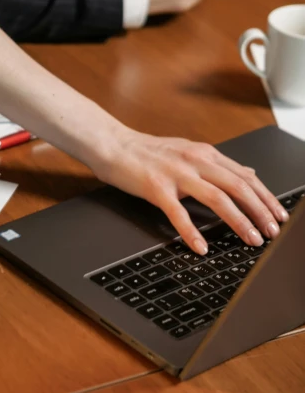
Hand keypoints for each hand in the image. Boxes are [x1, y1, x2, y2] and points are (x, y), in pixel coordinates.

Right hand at [94, 129, 287, 254]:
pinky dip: (192, 232)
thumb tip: (249, 175)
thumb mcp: (190, 152)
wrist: (113, 145)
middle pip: (238, 187)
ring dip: (238, 221)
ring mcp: (176, 174)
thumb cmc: (147, 152)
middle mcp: (196, 161)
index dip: (265, 198)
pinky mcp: (156, 187)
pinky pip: (178, 213)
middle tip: (271, 232)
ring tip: (249, 240)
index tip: (278, 216)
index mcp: (205, 154)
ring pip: (217, 198)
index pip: (245, 177)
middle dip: (259, 211)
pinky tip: (201, 247)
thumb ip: (219, 165)